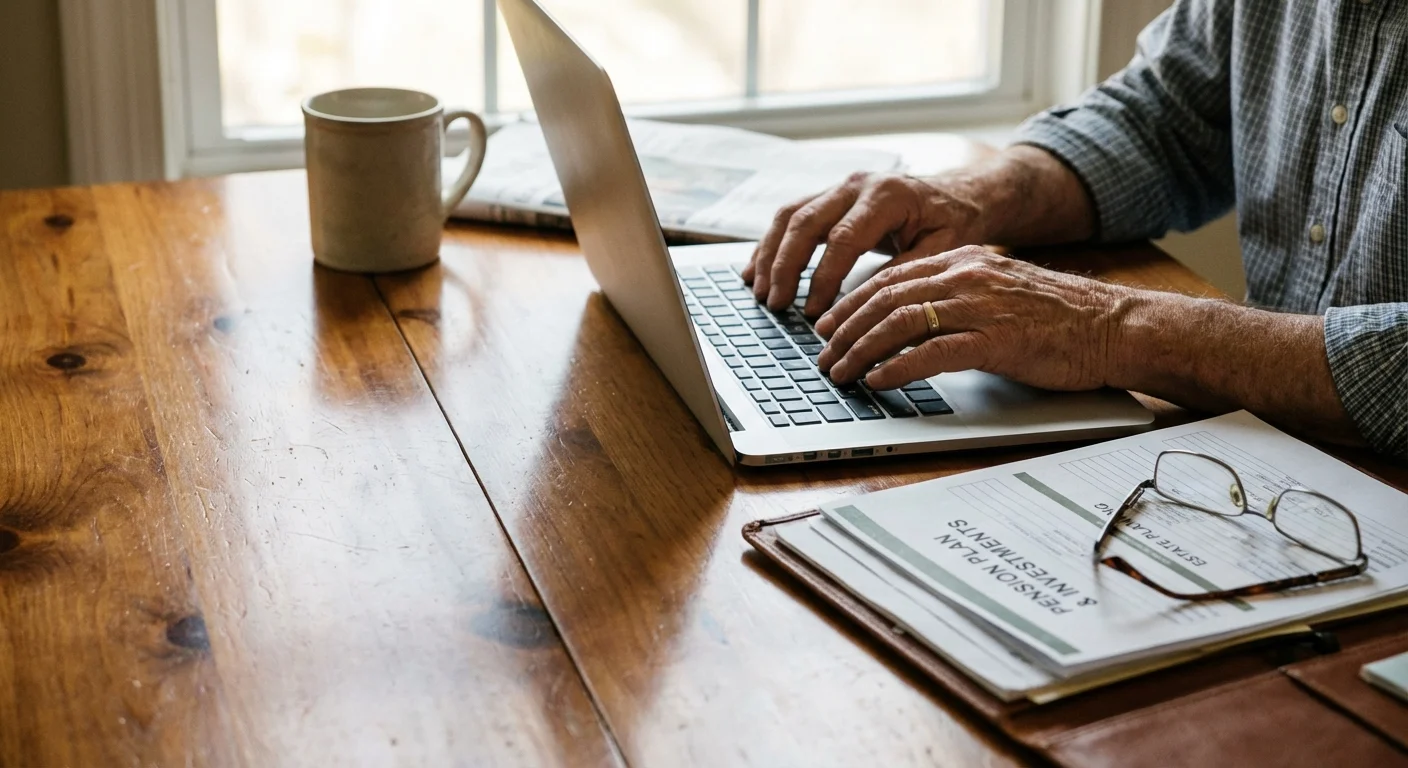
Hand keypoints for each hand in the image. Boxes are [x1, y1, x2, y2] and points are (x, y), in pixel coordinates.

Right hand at [741, 171, 985, 315]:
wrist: (960, 192)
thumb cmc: (956, 221)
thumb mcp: (943, 247)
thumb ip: (905, 269)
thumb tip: (865, 301)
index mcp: (887, 195)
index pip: (843, 238)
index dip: (823, 277)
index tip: (813, 311)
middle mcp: (857, 185)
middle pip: (805, 222)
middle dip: (785, 267)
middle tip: (776, 304)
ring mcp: (840, 187)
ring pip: (790, 216)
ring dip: (770, 255)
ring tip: (760, 292)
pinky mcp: (830, 196)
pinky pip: (791, 216)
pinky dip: (771, 244)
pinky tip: (756, 271)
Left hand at [813, 246, 1135, 391]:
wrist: (1114, 327)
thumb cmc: (1059, 319)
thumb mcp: (998, 294)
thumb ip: (957, 299)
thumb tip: (909, 323)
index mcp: (965, 260)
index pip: (890, 278)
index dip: (850, 303)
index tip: (826, 326)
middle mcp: (967, 275)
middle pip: (884, 297)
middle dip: (844, 329)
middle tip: (821, 356)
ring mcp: (981, 306)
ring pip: (899, 322)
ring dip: (860, 350)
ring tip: (839, 373)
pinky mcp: (996, 339)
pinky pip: (932, 351)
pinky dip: (896, 367)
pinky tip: (877, 380)